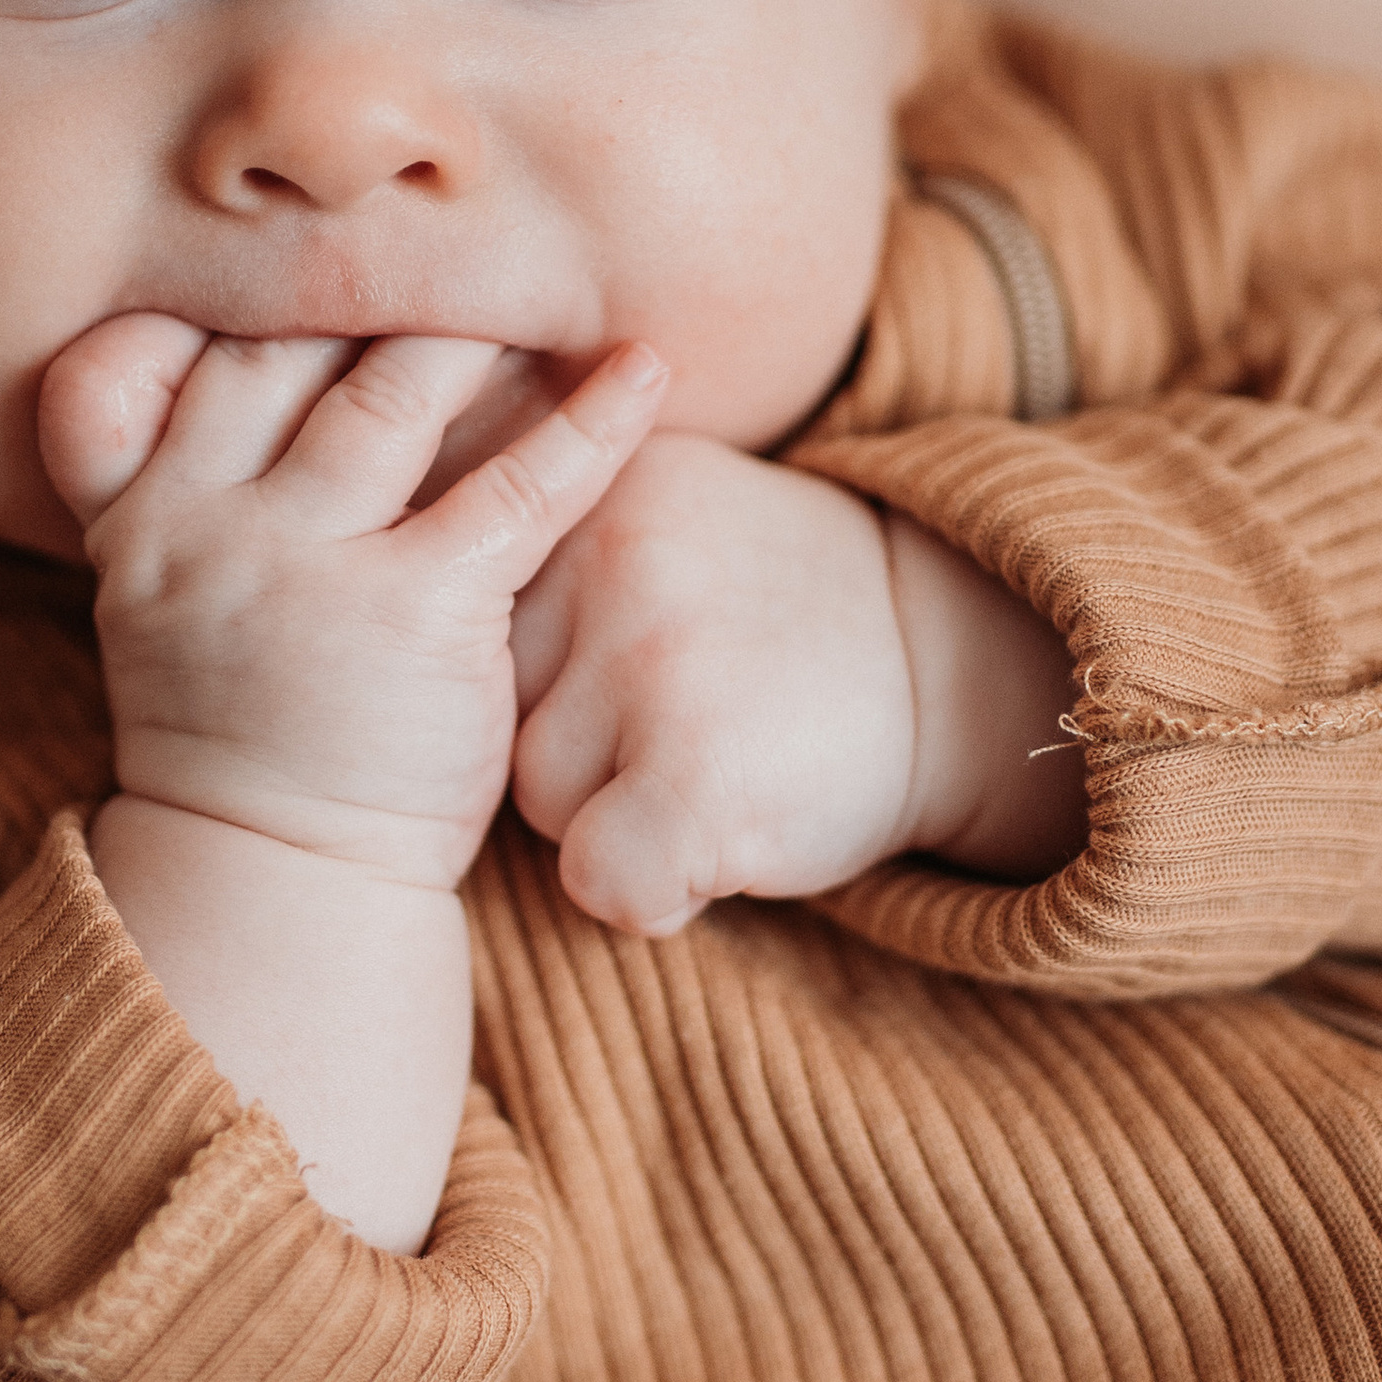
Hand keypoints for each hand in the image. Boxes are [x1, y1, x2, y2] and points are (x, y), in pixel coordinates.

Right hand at [40, 316, 665, 889]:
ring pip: (392, 391)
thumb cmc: (242, 733)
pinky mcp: (417, 612)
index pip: (125, 369)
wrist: (277, 876)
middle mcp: (206, 528)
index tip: (274, 260)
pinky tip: (647, 370)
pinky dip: (591, 421)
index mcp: (138, 522)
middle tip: (442, 230)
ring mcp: (308, 567)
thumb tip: (214, 353)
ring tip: (542, 280)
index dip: (198, 309)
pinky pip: (516, 488)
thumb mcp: (156, 602)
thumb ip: (170, 489)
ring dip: (472, 327)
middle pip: (278, 351)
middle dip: (357, 286)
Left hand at [509, 436, 1082, 936]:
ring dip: (614, 815)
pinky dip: (654, 893)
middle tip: (697, 718)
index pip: (486, 625)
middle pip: (500, 711)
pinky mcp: (692, 774)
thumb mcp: (668, 524)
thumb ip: (556, 541)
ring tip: (721, 764)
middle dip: (581, 745)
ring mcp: (651, 663)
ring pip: (539, 797)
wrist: (958, 670)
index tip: (659, 666)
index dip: (566, 675)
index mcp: (598, 487)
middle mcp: (611, 556)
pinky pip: (597, 877)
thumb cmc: (790, 619)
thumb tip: (422, 593)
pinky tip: (724, 839)